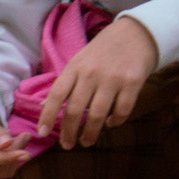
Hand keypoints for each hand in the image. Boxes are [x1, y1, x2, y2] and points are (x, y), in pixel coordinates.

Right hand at [0, 100, 32, 178]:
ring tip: (20, 137)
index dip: (8, 158)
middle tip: (26, 134)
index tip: (27, 154)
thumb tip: (6, 145)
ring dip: (15, 156)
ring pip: (3, 171)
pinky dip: (13, 158)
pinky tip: (13, 144)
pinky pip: (4, 170)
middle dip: (14, 152)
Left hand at [35, 16, 159, 149]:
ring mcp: (112, 79)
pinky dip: (115, 121)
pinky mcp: (132, 83)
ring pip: (97, 114)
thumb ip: (64, 84)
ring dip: (90, 133)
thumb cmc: (102, 51)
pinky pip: (122, 110)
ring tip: (86, 142)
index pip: (56, 95)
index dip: (47, 115)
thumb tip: (42, 106)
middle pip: (74, 109)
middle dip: (68, 131)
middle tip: (67, 145)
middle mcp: (91, 74)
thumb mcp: (78, 61)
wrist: (136, 33)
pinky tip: (111, 123)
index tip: (42, 132)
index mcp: (74, 68)